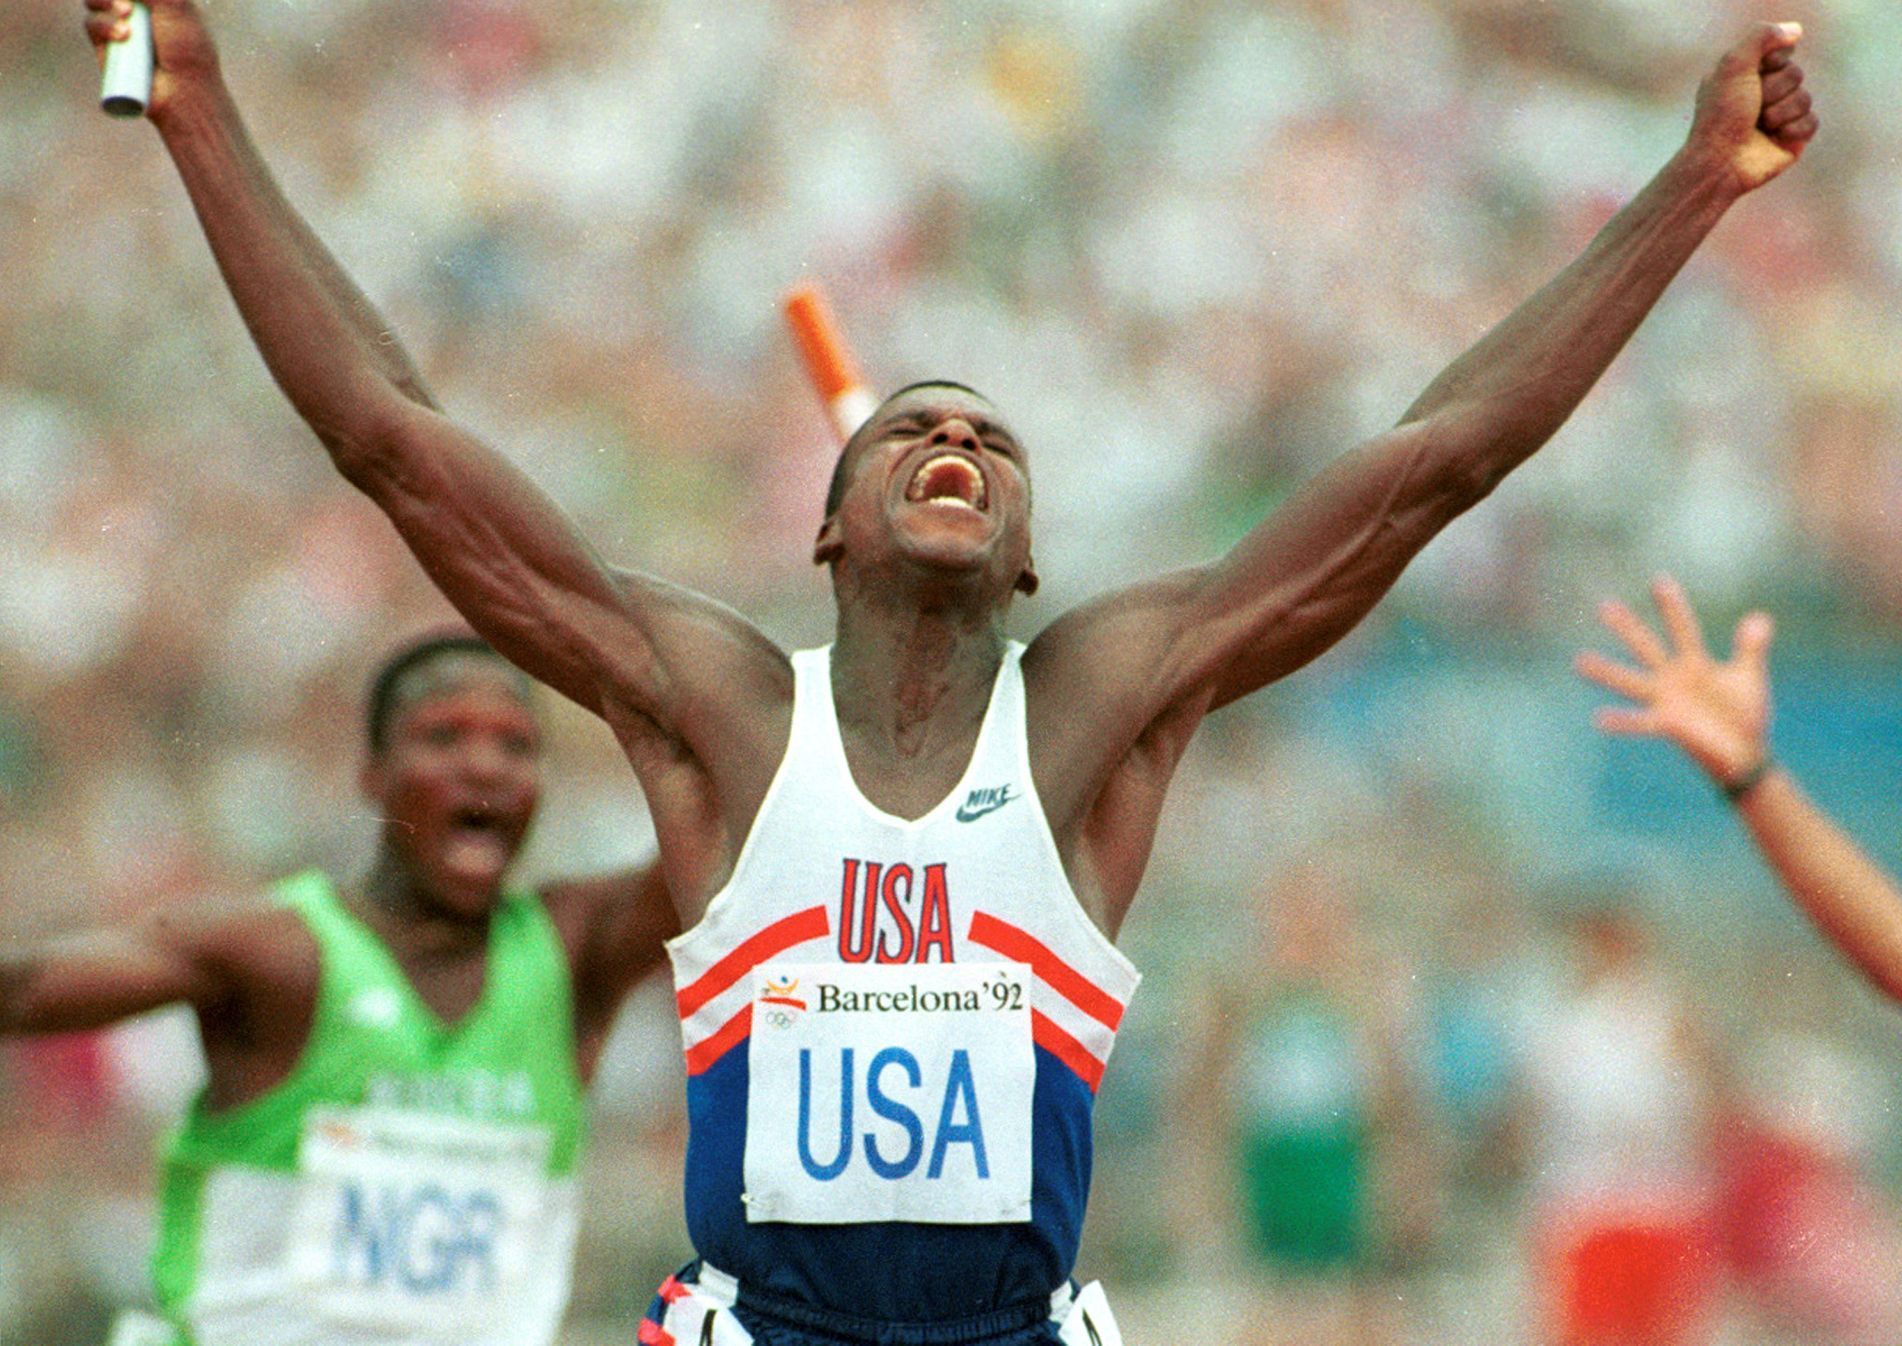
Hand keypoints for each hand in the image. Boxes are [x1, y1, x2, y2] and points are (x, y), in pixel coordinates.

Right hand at [83, 0, 219, 120]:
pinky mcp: (107, 47)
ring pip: (94, 0)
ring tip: (125, 14)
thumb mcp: (176, 5)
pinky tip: (122, 36)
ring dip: (103, 1)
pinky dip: (102, 25)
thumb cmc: (188, 49)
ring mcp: (121, 26)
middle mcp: (138, 10)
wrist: (183, 91)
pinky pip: (91, 24)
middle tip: (127, 3)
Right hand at [1576, 574, 1771, 784]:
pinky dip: (1621, 721)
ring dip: (1607, 672)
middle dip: (1627, 627)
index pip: (1682, 628)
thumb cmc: (1744, 714)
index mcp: (1694, 663)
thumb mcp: (1749, 676)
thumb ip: (1750, 647)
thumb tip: (1760, 617)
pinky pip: (1640, 722)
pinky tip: (1598, 719)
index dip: (1671, 606)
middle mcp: (1673, 678)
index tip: (1658, 580)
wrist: (1745, 753)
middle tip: (1605, 606)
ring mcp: (1667, 701)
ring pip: (1631, 682)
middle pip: (1647, 647)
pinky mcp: (1668, 724)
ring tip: (1579, 661)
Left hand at [1683, 22, 1818, 193]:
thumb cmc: (1721, 115)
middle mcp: (1763, 93)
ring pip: (1805, 98)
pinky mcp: (1792, 138)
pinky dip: (1793, 129)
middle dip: (1774, 90)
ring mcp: (1779, 116)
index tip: (1750, 77)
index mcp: (1747, 74)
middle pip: (1796, 74)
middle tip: (1751, 108)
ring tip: (1759, 126)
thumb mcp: (1734, 65)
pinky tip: (1775, 139)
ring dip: (1780, 112)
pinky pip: (1812, 122)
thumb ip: (1762, 35)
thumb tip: (1796, 30)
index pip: (1782, 52)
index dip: (1771, 63)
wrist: (1720, 162)